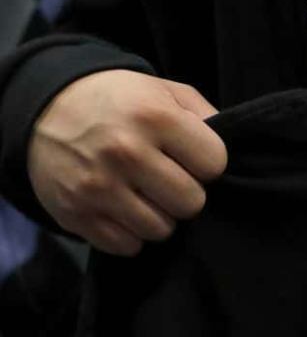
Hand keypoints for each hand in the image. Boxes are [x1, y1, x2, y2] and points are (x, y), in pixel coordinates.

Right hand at [27, 70, 226, 255]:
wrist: (44, 108)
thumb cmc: (119, 101)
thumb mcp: (164, 91)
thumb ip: (205, 116)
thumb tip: (232, 148)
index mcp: (154, 117)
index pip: (215, 164)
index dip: (208, 163)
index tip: (191, 157)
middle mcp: (125, 152)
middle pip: (191, 203)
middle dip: (186, 193)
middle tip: (169, 179)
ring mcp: (97, 186)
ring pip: (161, 230)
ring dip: (159, 216)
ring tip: (145, 193)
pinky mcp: (76, 214)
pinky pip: (128, 245)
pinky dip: (131, 233)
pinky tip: (124, 208)